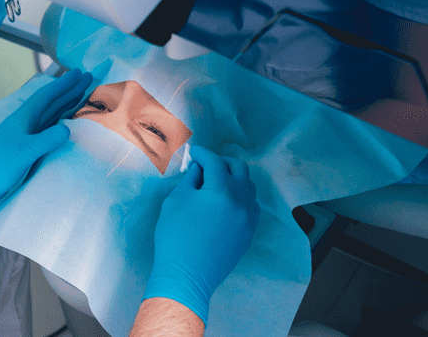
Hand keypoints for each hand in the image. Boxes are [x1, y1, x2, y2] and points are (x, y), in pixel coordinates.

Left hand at [0, 69, 91, 229]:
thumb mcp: (23, 152)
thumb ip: (45, 140)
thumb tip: (67, 129)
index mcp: (23, 119)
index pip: (46, 97)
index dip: (63, 85)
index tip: (79, 73)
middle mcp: (25, 124)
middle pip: (50, 103)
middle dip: (69, 90)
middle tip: (87, 79)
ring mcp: (25, 135)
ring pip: (50, 115)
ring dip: (66, 104)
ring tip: (81, 95)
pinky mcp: (26, 148)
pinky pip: (48, 130)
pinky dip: (60, 123)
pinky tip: (67, 123)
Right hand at [144, 146, 258, 323]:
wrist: (188, 275)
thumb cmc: (175, 237)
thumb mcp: (176, 202)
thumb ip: (190, 179)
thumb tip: (198, 167)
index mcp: (221, 190)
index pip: (214, 161)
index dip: (202, 154)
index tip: (193, 153)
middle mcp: (240, 201)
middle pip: (238, 168)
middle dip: (221, 162)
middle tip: (205, 165)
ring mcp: (249, 217)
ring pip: (248, 186)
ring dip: (234, 177)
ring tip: (216, 181)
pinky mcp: (249, 232)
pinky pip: (252, 205)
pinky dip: (241, 196)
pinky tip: (227, 201)